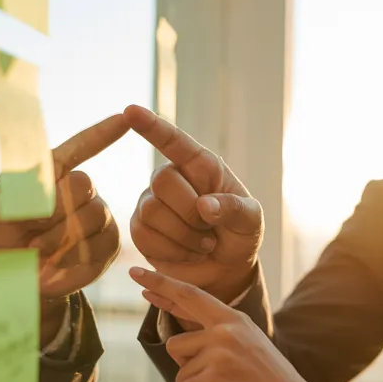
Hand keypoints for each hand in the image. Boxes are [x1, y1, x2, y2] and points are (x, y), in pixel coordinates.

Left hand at [0, 115, 126, 300]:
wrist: (16, 276)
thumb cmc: (0, 238)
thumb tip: (5, 202)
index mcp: (51, 172)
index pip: (80, 146)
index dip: (102, 133)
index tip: (124, 117)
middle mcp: (78, 189)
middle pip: (83, 183)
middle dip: (55, 211)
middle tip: (29, 234)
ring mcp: (97, 215)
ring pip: (94, 214)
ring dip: (60, 238)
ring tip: (36, 251)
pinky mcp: (107, 243)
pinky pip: (102, 242)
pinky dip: (75, 256)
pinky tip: (54, 263)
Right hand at [123, 105, 261, 302]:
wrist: (224, 270)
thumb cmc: (239, 236)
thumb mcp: (251, 221)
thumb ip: (235, 209)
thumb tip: (205, 206)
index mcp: (200, 165)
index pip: (174, 141)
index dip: (152, 126)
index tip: (131, 111)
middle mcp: (172, 177)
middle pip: (163, 180)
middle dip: (190, 212)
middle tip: (211, 231)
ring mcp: (151, 202)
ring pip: (152, 210)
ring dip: (184, 236)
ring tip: (202, 243)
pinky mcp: (140, 228)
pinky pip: (144, 235)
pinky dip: (172, 251)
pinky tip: (186, 252)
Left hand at [127, 264, 328, 381]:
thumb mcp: (251, 350)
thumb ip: (220, 339)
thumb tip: (180, 344)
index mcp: (235, 320)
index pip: (190, 296)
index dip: (161, 284)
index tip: (137, 273)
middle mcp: (225, 331)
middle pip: (175, 344)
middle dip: (188, 368)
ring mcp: (219, 354)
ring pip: (180, 373)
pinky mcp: (212, 380)